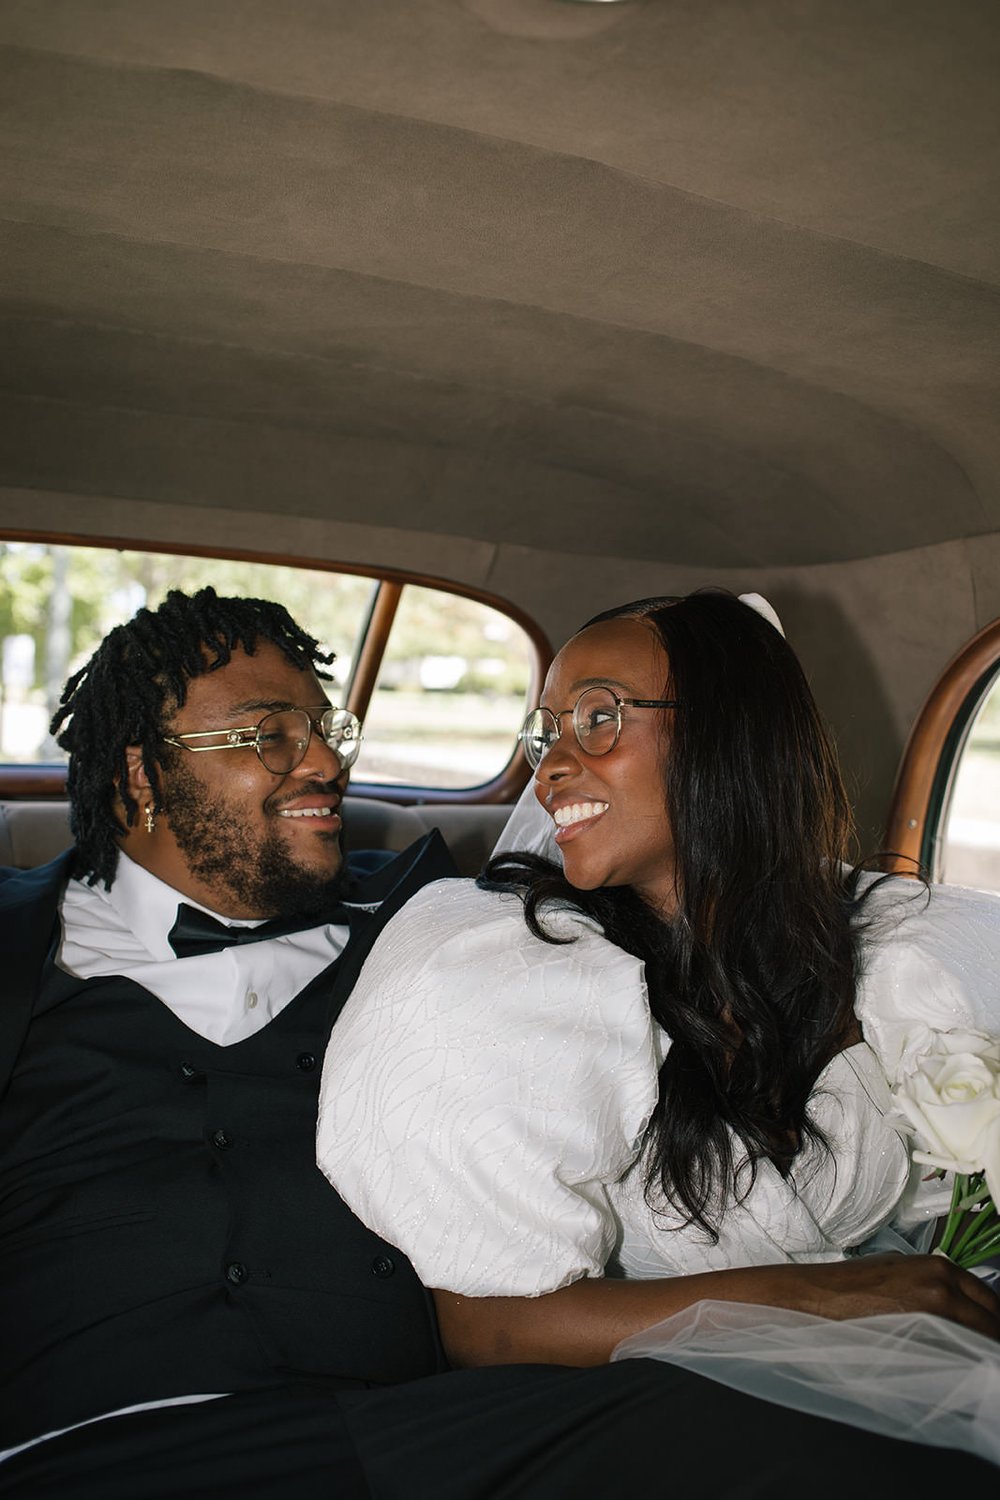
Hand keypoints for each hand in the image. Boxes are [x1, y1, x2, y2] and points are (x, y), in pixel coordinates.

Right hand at [779, 1252, 999, 1340]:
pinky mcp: (920, 1334)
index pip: (990, 1299)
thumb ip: (934, 1283)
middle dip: (992, 1336)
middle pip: (991, 1319)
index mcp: (940, 1267)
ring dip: (979, 1348)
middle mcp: (943, 1285)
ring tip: (973, 1359)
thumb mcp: (902, 1270)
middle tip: (987, 1349)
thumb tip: (957, 1304)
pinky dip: (959, 1357)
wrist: (824, 1294)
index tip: (993, 1332)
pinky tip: (951, 1362)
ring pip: (977, 1336)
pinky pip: (954, 1350)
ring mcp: (933, 1309)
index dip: (995, 1320)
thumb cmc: (855, 1284)